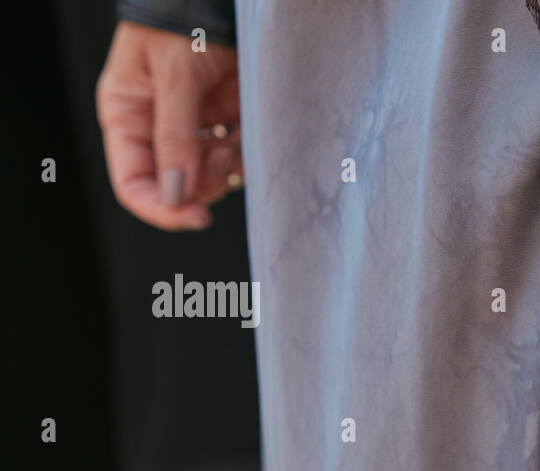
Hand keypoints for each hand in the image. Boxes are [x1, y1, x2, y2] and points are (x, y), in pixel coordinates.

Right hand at [97, 22, 241, 230]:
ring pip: (210, 176)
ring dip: (226, 168)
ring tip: (231, 136)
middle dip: (202, 182)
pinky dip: (245, 153)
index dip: (161, 208)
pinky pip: (236, 155)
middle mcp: (159, 125)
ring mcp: (195, 123)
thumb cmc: (183, 15)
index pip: (134, 182)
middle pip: (177, 186)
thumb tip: (175, 195)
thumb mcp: (174, 75)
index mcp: (127, 114)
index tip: (195, 216)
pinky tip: (247, 131)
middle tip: (219, 154)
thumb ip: (174, 136)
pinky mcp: (227, 117)